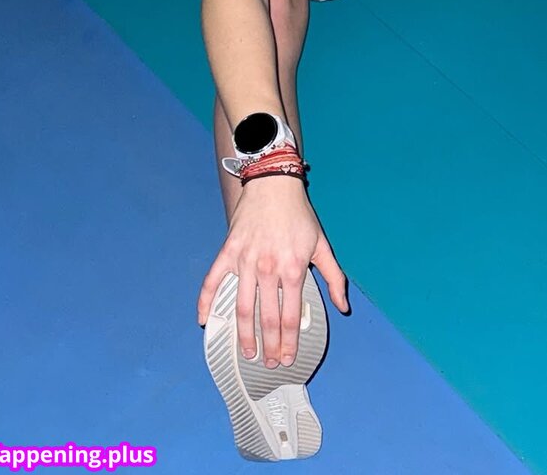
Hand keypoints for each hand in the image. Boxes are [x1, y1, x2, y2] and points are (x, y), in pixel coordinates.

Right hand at [197, 176, 348, 367]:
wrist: (274, 184)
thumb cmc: (298, 215)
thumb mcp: (322, 245)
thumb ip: (333, 277)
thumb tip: (342, 306)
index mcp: (293, 269)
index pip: (289, 315)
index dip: (288, 341)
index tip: (288, 358)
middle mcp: (268, 268)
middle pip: (266, 317)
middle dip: (268, 345)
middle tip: (268, 363)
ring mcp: (245, 261)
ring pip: (242, 307)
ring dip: (243, 334)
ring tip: (246, 352)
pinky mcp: (228, 252)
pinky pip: (212, 281)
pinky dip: (205, 302)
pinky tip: (204, 320)